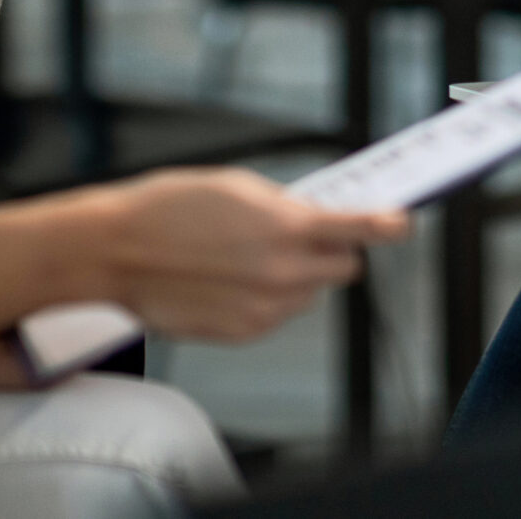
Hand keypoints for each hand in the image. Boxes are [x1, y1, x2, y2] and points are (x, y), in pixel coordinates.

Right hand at [82, 168, 408, 342]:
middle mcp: (284, 275)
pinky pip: (277, 313)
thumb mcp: (238, 186)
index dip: (387, 226)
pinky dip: (268, 297)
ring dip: (297, 276)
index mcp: (286, 228)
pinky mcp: (245, 333)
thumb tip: (316, 215)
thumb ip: (286, 205)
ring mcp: (265, 309)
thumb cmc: (169, 208)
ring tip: (248, 255)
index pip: (359, 230)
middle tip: (304, 235)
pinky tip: (230, 278)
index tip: (403, 223)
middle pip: (343, 268)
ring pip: (309, 293)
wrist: (117, 251)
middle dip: (332, 252)